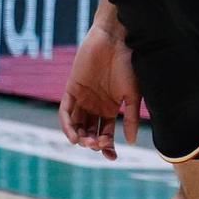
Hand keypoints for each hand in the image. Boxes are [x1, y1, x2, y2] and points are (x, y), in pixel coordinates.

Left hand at [58, 25, 139, 160]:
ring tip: (85, 143)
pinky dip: (68, 125)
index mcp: (111, 108)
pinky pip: (65, 112)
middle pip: (90, 131)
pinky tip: (74, 135)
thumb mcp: (133, 96)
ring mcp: (82, 98)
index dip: (108, 147)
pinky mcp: (71, 89)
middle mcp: (95, 105)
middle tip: (97, 145)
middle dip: (93, 142)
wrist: (116, 41)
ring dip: (79, 136)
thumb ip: (131, 118)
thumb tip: (131, 142)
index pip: (106, 133)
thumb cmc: (129, 66)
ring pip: (77, 124)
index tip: (113, 157)